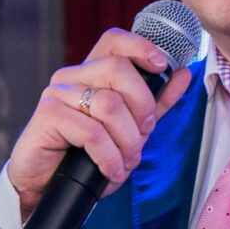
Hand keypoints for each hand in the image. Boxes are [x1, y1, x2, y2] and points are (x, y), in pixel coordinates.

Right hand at [9, 29, 192, 217]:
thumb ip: (155, 102)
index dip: (140, 46)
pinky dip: (109, 156)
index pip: (114, 41)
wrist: (47, 187)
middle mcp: (72, 77)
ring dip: (127, 141)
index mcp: (91, 74)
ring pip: (110, 104)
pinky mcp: (47, 115)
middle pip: (118, 69)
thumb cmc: (85, 158)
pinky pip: (92, 132)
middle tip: (143, 134)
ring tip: (126, 161)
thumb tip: (182, 74)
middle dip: (142, 106)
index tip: (162, 65)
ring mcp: (57, 94)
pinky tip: (110, 169)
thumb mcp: (129, 130)